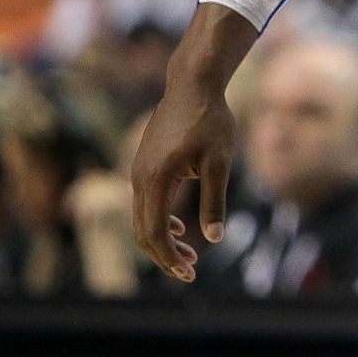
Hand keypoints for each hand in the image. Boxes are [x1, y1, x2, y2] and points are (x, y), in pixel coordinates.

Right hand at [129, 79, 235, 281]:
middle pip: (142, 231)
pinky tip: (178, 226)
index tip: (189, 273)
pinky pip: (144, 203)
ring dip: (161, 240)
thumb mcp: (220, 161)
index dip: (168, 257)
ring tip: (189, 254)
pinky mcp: (142, 165)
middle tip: (190, 271)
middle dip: (164, 255)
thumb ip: (215, 200)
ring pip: (141, 219)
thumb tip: (214, 237)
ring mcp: (137, 171)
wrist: (192, 85)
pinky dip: (157, 221)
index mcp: (155, 180)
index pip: (153, 232)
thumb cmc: (210, 120)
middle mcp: (139, 178)